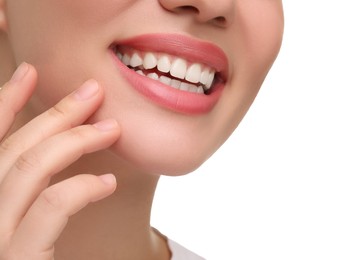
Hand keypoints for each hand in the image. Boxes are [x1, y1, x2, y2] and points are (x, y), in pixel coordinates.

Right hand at [0, 63, 119, 258]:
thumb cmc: (25, 257)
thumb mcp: (20, 226)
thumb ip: (33, 198)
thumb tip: (69, 163)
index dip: (3, 104)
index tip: (29, 72)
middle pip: (11, 150)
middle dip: (53, 114)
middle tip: (91, 93)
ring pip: (27, 170)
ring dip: (72, 140)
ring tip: (110, 128)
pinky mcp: (13, 259)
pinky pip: (50, 208)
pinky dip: (80, 187)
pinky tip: (107, 182)